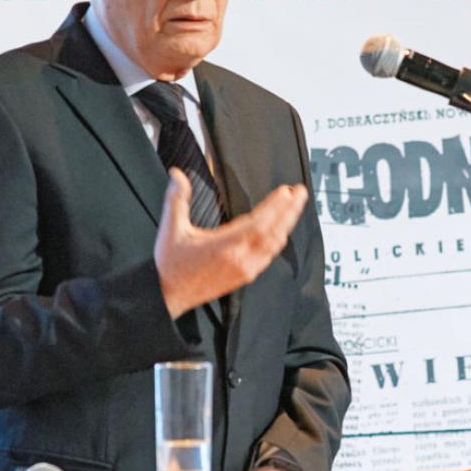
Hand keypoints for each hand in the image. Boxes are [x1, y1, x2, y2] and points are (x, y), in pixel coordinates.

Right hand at [154, 168, 307, 318]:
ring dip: (287, 224)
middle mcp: (240, 259)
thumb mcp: (171, 229)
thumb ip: (177, 198)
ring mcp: (245, 270)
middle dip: (290, 210)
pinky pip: (269, 256)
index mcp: (225, 246)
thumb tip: (178, 174)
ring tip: (294, 207)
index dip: (276, 206)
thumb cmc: (171, 265)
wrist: (169, 297)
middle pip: (274, 232)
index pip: (259, 222)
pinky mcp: (245, 277)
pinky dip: (278, 241)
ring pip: (275, 245)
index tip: (286, 191)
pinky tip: (281, 232)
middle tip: (301, 193)